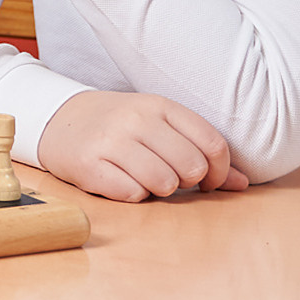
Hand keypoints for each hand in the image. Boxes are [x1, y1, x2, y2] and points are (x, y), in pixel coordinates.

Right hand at [37, 90, 249, 202]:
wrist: (58, 120)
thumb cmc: (119, 127)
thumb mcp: (159, 126)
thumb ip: (200, 151)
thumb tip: (242, 184)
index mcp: (159, 105)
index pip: (212, 144)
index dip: (219, 172)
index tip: (206, 180)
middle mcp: (136, 119)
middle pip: (191, 167)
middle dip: (187, 182)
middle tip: (172, 179)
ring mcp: (111, 141)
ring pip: (164, 183)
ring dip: (160, 190)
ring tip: (145, 178)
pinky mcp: (89, 164)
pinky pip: (132, 194)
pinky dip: (133, 195)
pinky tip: (121, 181)